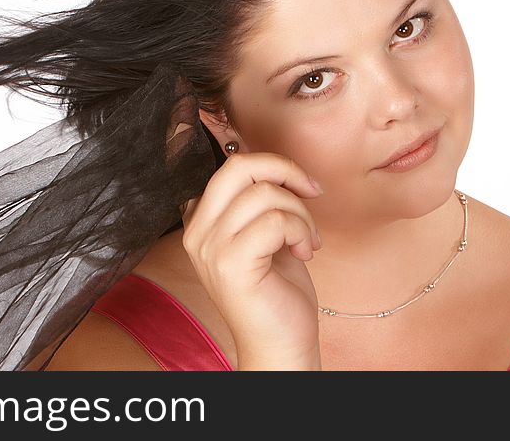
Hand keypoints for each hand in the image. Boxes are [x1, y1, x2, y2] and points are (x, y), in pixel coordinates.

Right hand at [179, 152, 324, 369]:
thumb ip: (259, 200)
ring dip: (301, 213)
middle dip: (285, 171)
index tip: (301, 187)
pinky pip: (275, 221)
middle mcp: (197, 232)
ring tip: (308, 239)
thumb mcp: (263, 233)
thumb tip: (276, 165)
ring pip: (264, 194)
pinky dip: (301, 231)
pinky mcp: (231, 264)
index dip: (272, 166)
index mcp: (201, 221)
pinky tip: (305, 252)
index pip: (230, 166)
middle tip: (311, 192)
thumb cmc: (276, 289)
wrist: (279, 343)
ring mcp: (210, 248)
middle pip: (239, 167)